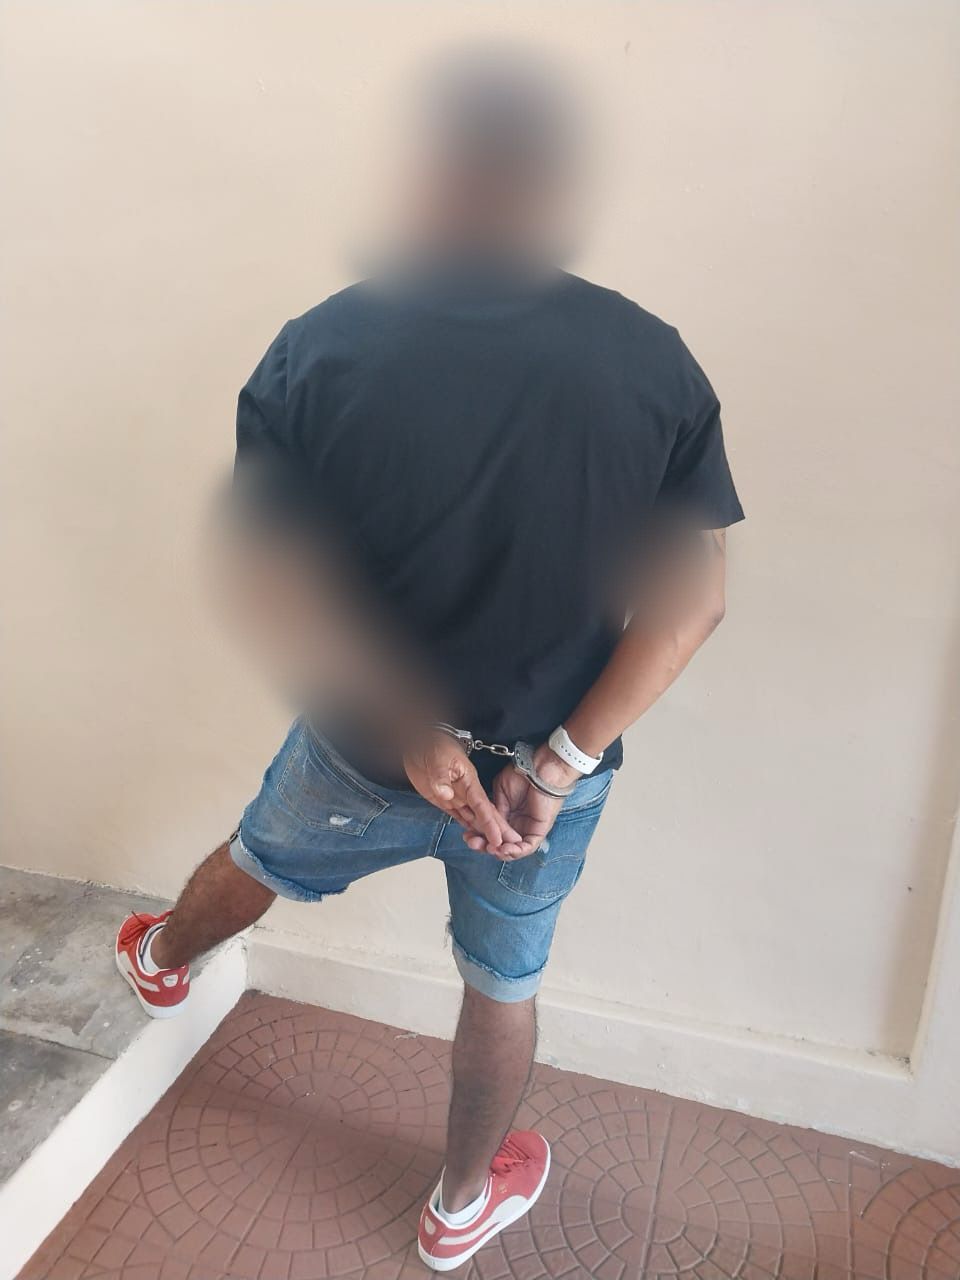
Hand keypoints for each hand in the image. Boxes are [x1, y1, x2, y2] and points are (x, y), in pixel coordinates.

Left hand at [403, 732, 522, 855]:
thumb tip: (445, 794)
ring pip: (473, 818)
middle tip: (507, 849)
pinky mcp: (443, 800)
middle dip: (496, 832)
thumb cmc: (432, 744)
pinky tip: (475, 837)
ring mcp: (455, 796)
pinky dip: (468, 827)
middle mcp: (465, 791)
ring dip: (483, 833)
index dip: (491, 823)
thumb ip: (441, 776)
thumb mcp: (438, 757)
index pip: (483, 806)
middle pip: (483, 815)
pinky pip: (459, 816)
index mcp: (468, 781)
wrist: (419, 743)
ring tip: (494, 850)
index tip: (500, 839)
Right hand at [464, 745, 581, 859]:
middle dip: (485, 847)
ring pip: (513, 850)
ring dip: (499, 852)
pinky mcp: (539, 831)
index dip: (479, 836)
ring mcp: (528, 829)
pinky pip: (527, 848)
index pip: (493, 833)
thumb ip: (495, 810)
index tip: (467, 835)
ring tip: (488, 848)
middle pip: (501, 845)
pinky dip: (515, 852)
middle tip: (473, 844)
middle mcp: (517, 825)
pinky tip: (503, 849)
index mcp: (508, 816)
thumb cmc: (522, 774)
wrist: (539, 768)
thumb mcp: (501, 792)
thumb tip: (487, 824)